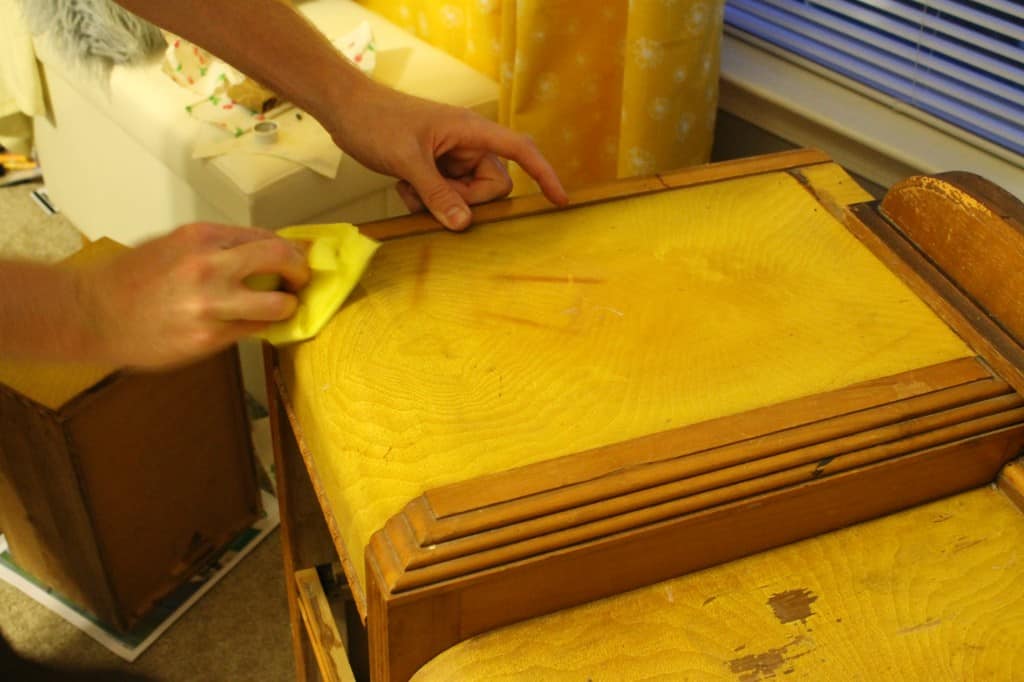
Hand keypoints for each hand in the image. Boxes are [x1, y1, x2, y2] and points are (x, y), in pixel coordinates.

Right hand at [79, 223, 308, 368]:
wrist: (93, 313)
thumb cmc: (130, 278)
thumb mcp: (173, 245)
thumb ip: (216, 246)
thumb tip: (259, 251)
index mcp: (202, 237)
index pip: (266, 237)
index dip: (288, 249)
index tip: (297, 257)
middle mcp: (210, 265)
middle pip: (282, 259)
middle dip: (300, 271)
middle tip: (300, 280)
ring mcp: (212, 303)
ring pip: (278, 304)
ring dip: (287, 306)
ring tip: (282, 307)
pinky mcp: (209, 336)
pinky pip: (253, 330)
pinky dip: (260, 326)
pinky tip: (254, 323)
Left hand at [326, 80, 568, 230]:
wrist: (346, 111)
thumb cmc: (378, 121)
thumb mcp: (407, 160)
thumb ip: (437, 193)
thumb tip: (464, 224)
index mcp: (471, 131)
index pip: (520, 150)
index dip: (543, 174)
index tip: (559, 200)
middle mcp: (468, 145)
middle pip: (492, 187)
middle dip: (465, 200)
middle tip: (431, 195)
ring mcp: (453, 159)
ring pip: (467, 197)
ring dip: (440, 202)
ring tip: (409, 188)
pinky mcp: (437, 170)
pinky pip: (447, 197)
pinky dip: (427, 200)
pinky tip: (404, 187)